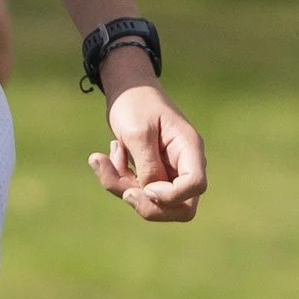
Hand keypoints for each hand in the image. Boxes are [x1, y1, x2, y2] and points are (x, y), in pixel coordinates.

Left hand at [87, 65, 205, 222]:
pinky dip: (118, 178)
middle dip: (146, 205)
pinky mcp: (152, 174)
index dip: (171, 195)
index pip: (196, 186)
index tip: (147, 186)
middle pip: (180, 208)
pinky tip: (111, 152)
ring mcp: (169, 172)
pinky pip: (137, 191)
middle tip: (123, 190)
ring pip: (153, 203)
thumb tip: (150, 194)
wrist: (126, 90)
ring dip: (123, 187)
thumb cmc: (135, 103)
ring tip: (103, 158)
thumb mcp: (137, 133)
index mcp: (189, 149)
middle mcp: (184, 164)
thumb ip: (148, 166)